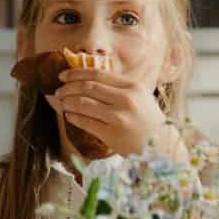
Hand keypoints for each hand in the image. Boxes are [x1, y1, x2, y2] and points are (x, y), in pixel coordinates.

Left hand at [52, 68, 171, 156]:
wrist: (159, 145)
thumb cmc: (147, 119)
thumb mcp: (139, 96)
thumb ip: (118, 86)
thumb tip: (87, 78)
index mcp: (132, 86)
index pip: (98, 74)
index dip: (77, 73)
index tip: (64, 76)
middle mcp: (126, 99)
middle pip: (89, 88)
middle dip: (69, 87)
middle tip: (59, 90)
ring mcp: (119, 117)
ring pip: (85, 104)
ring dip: (69, 101)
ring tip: (62, 102)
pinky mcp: (112, 134)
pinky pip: (86, 123)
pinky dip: (74, 117)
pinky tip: (69, 116)